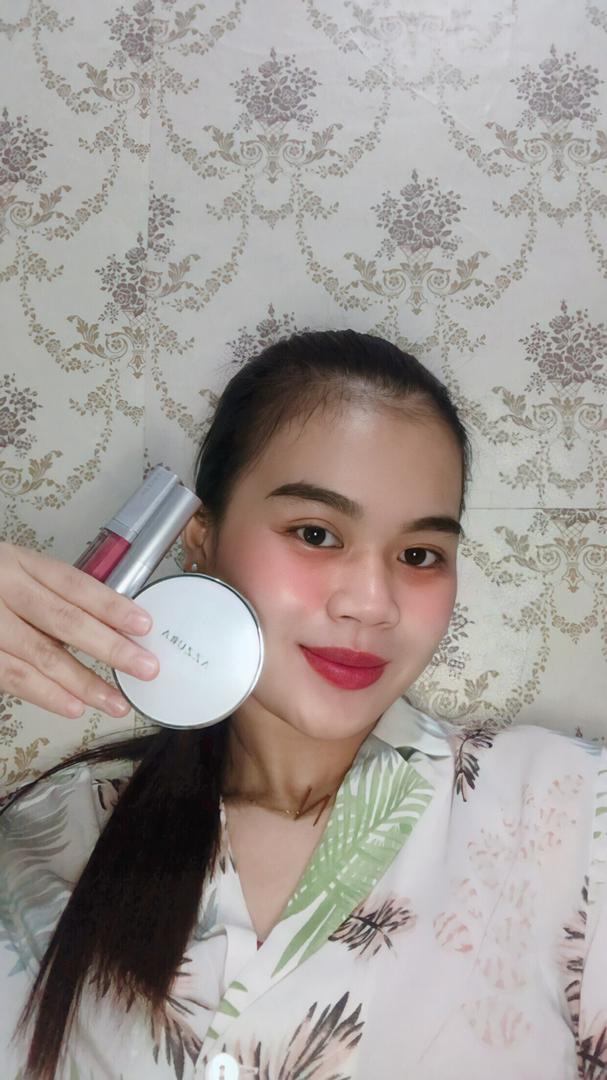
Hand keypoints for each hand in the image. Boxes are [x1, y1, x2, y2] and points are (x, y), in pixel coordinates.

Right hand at [0, 542, 158, 719]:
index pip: (74, 584)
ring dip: (82, 682)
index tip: (145, 625)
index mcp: (20, 563)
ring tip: (115, 702)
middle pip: (63, 620)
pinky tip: (72, 706)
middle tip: (145, 668)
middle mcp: (3, 588)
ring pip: (39, 655)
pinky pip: (11, 675)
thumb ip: (52, 595)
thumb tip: (109, 627)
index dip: (110, 605)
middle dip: (110, 648)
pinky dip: (44, 694)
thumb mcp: (16, 573)